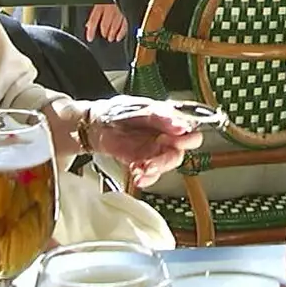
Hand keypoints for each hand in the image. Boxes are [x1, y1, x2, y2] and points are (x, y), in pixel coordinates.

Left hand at [82, 97, 202, 187]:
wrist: (95, 125)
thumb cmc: (118, 111)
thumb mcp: (139, 108)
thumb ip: (160, 116)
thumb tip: (180, 125)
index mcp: (169, 120)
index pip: (190, 130)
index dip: (187, 136)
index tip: (177, 137)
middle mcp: (166, 137)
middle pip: (180, 152)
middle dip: (170, 158)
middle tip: (158, 155)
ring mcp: (155, 151)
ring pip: (166, 166)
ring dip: (156, 169)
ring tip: (141, 168)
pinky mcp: (143, 163)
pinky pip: (152, 175)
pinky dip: (146, 178)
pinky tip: (137, 175)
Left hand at [85, 3, 127, 43]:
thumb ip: (95, 12)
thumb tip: (88, 24)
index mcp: (100, 4)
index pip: (93, 20)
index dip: (91, 31)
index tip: (90, 38)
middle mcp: (109, 8)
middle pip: (105, 25)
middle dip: (104, 33)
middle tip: (104, 36)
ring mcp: (119, 11)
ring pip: (114, 27)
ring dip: (111, 34)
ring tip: (110, 38)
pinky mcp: (128, 12)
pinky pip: (124, 26)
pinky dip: (121, 33)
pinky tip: (118, 37)